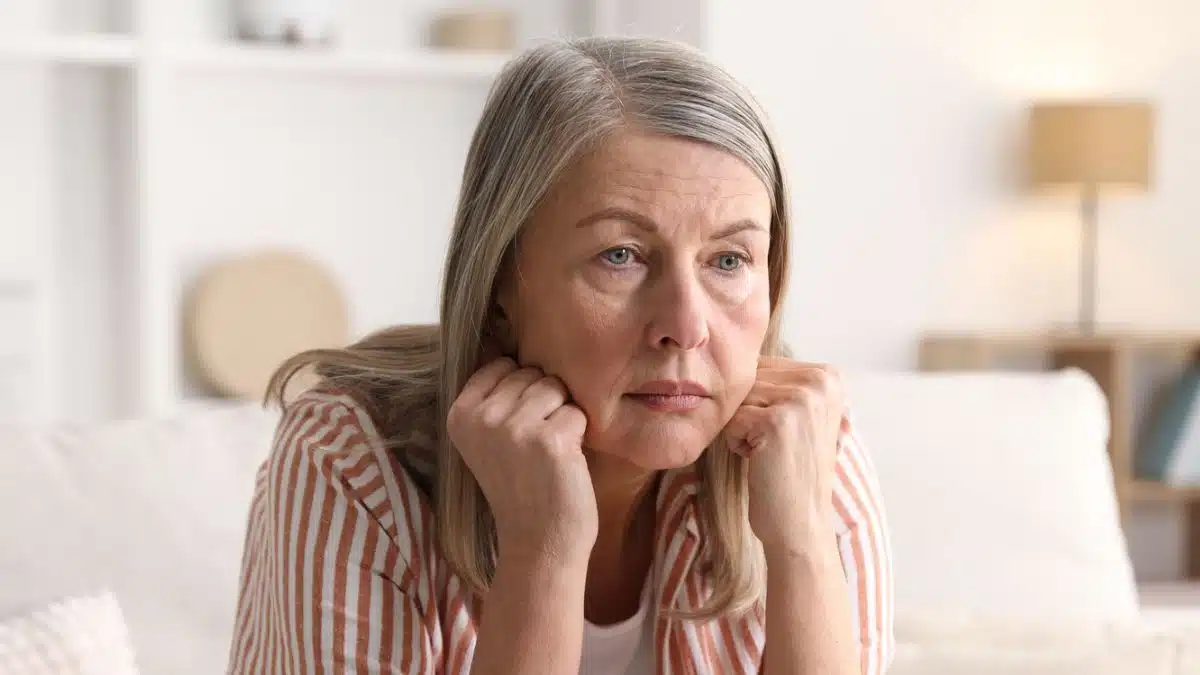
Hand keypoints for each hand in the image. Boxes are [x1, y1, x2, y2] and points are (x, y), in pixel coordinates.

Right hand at [447, 357, 596, 565]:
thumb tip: (510, 334)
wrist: (538, 544)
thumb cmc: (522, 486)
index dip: (521, 393)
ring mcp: (513, 428)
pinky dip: (579, 435)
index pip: (502, 364)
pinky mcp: (549, 440)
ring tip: (550, 454)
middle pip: (531, 374)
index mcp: (459, 413)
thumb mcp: (490, 437)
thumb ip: (495, 395)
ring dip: (563, 417)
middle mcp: (480, 417)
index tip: (517, 433)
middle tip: (535, 449)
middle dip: (544, 404)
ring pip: (556, 388)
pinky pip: (577, 411)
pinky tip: (564, 464)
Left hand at [722, 358, 845, 554]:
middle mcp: (821, 381)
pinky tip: (761, 462)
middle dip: (748, 415)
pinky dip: (736, 444)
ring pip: (737, 399)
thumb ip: (780, 382)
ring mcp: (801, 399)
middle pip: (748, 380)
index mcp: (829, 375)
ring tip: (769, 453)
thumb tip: (738, 349)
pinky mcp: (777, 421)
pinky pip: (730, 421)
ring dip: (741, 429)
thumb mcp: (798, 416)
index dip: (758, 402)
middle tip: (774, 447)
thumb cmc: (790, 471)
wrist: (800, 525)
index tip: (782, 433)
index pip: (763, 366)